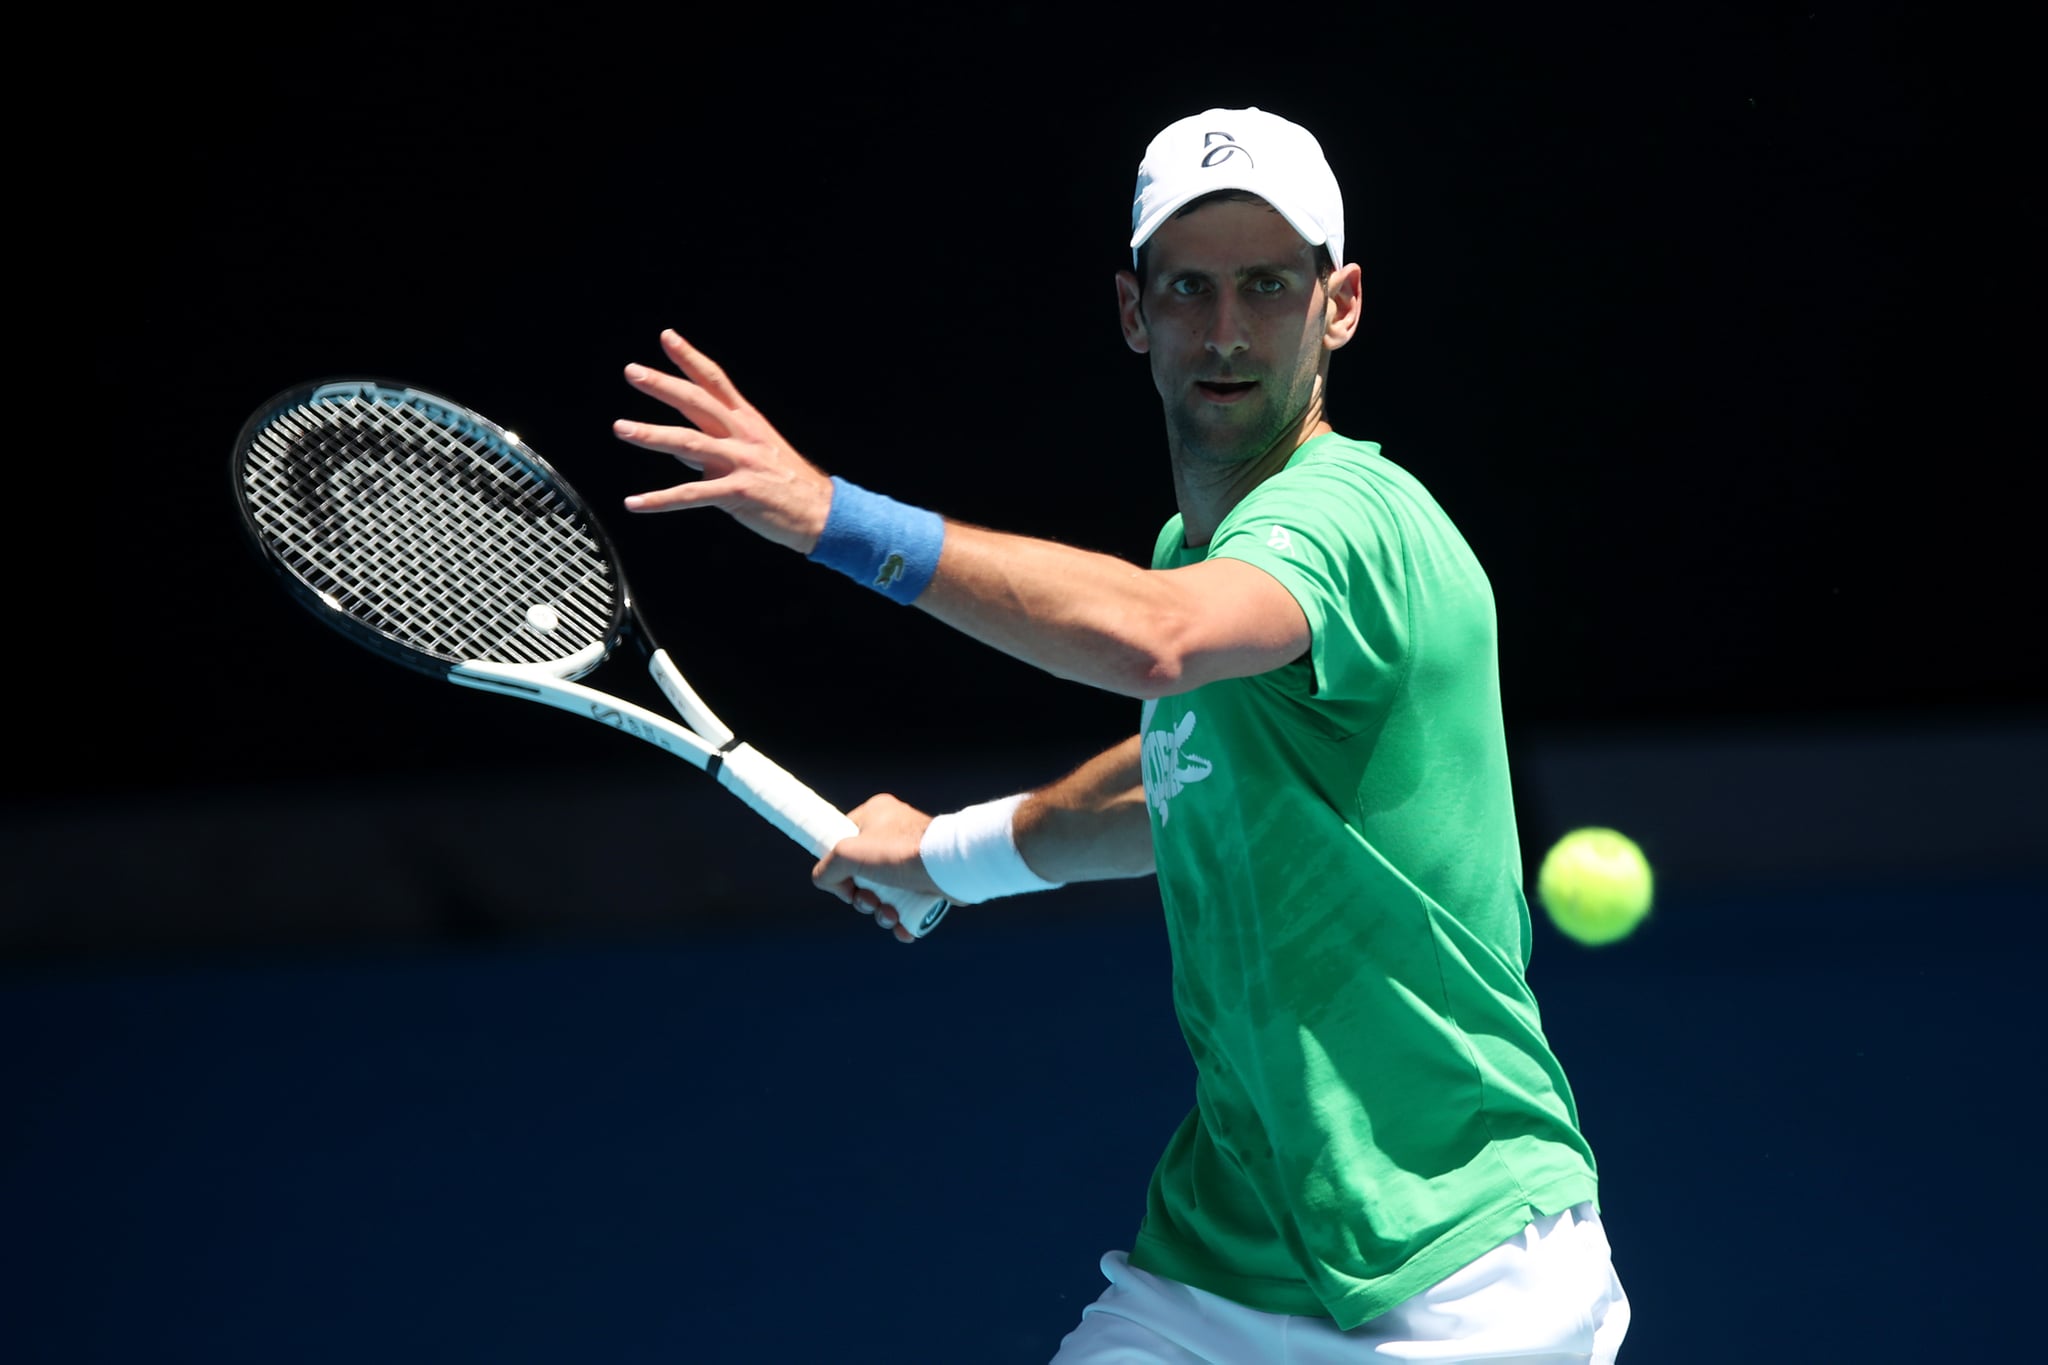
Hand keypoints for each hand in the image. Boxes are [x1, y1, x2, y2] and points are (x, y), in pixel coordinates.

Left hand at [614, 330, 833, 552]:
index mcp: (748, 421)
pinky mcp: (738, 494)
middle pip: (697, 402)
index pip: (715, 381)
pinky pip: (691, 494)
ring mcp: (741, 463)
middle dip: (663, 384)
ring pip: (688, 443)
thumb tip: (676, 446)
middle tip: (632, 371)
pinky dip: (659, 500)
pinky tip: (634, 503)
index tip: (667, 337)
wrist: (824, 513)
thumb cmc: (789, 485)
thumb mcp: (755, 454)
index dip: (690, 357)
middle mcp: (742, 436)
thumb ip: (714, 447)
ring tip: (621, 428)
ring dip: (651, 435)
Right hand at [812, 793, 948, 944]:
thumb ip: (826, 868)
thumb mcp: (847, 854)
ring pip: (884, 891)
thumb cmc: (900, 853)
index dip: (838, 867)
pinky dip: (901, 918)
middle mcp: (893, 832)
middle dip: (862, 897)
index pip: (841, 841)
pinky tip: (903, 928)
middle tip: (870, 901)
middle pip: (861, 872)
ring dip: (881, 912)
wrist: (951, 867)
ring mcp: (911, 856)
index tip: (844, 883)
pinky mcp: (927, 877)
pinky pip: (906, 901)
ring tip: (890, 916)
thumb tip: (827, 883)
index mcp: (875, 814)